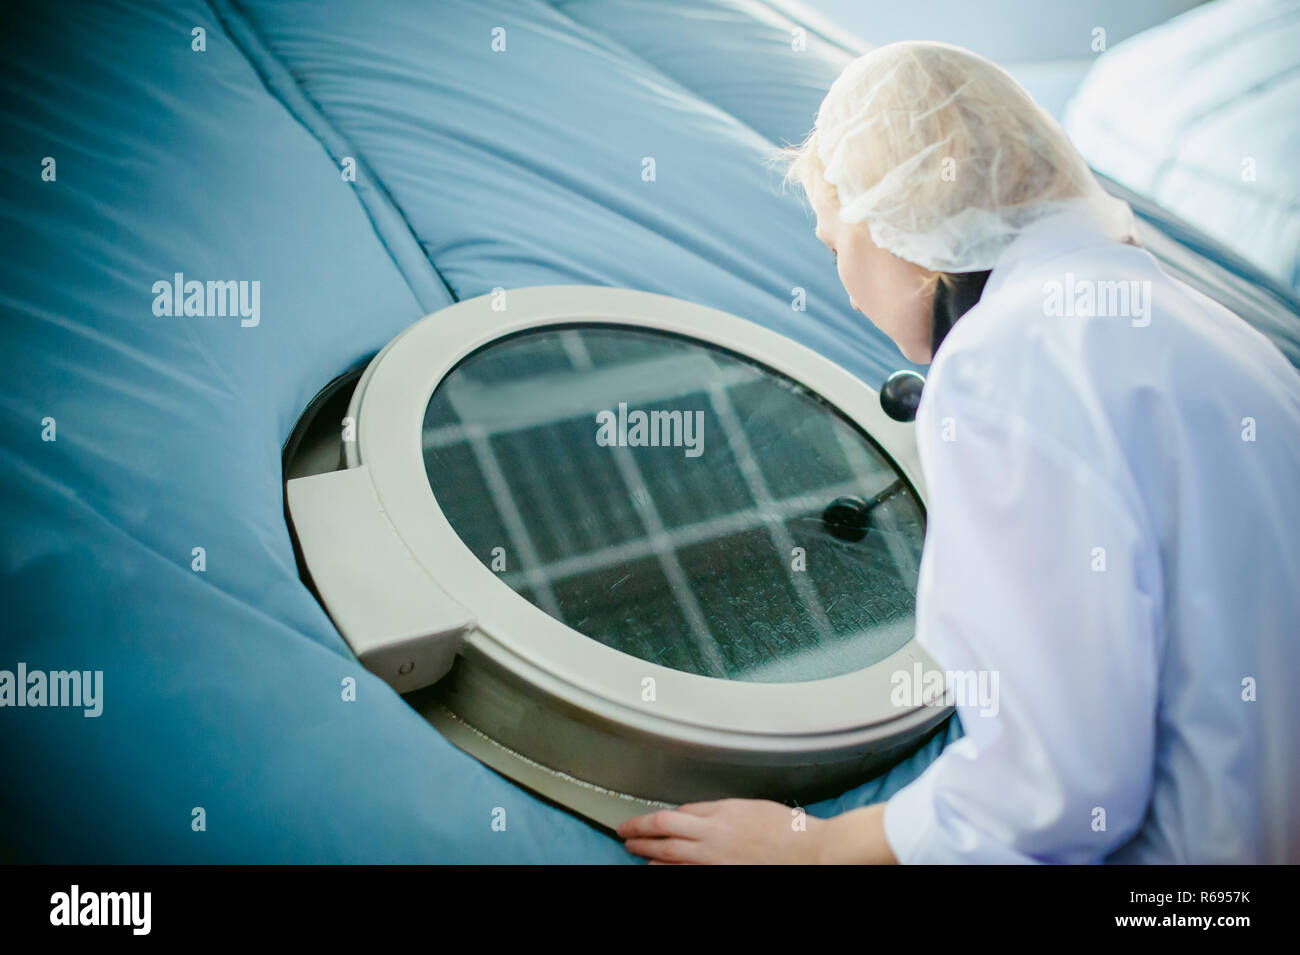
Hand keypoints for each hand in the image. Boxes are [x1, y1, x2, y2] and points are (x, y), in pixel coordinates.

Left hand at [617, 798, 828, 864]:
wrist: (812, 853)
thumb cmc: (789, 829)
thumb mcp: (752, 807)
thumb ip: (722, 810)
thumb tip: (697, 814)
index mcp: (723, 813)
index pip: (679, 812)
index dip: (659, 817)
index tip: (647, 819)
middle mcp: (715, 836)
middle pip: (665, 830)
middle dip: (640, 831)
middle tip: (624, 832)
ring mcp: (716, 860)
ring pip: (670, 855)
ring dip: (648, 852)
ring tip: (634, 850)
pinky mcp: (722, 875)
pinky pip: (686, 873)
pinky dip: (668, 871)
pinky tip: (657, 870)